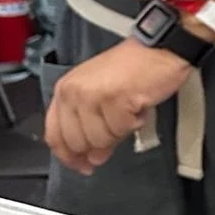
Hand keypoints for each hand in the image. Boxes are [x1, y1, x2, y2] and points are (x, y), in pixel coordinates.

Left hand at [44, 39, 196, 174]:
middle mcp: (74, 92)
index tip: (82, 166)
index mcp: (65, 90)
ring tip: (130, 111)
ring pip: (100, 139)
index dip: (68, 156)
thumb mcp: (100, 93)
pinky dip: (135, 124)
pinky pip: (122, 129)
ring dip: (121, 131)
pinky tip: (139, 107)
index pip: (54, 134)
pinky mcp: (115, 99)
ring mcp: (93, 96)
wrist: (160, 48)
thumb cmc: (133, 68)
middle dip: (100, 143)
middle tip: (119, 130)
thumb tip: (93, 158)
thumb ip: (89, 125)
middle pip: (78, 142)